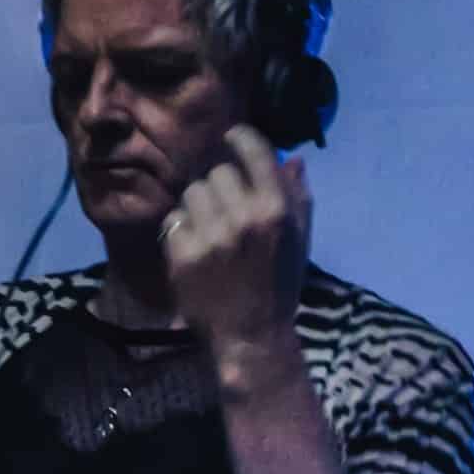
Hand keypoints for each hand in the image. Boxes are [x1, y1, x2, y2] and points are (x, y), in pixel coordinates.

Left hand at [161, 124, 311, 349]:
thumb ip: (297, 197)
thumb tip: (291, 158)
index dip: (239, 138)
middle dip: (220, 188)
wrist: (252, 336)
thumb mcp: (300, 241)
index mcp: (277, 211)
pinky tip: (196, 250)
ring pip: (192, 193)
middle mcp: (243, 218)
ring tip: (210, 231)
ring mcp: (211, 236)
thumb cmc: (279, 285)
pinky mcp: (183, 254)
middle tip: (225, 211)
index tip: (231, 137)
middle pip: (217, 174)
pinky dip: (181, 231)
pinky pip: (173, 219)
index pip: (253, 151)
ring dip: (199, 207)